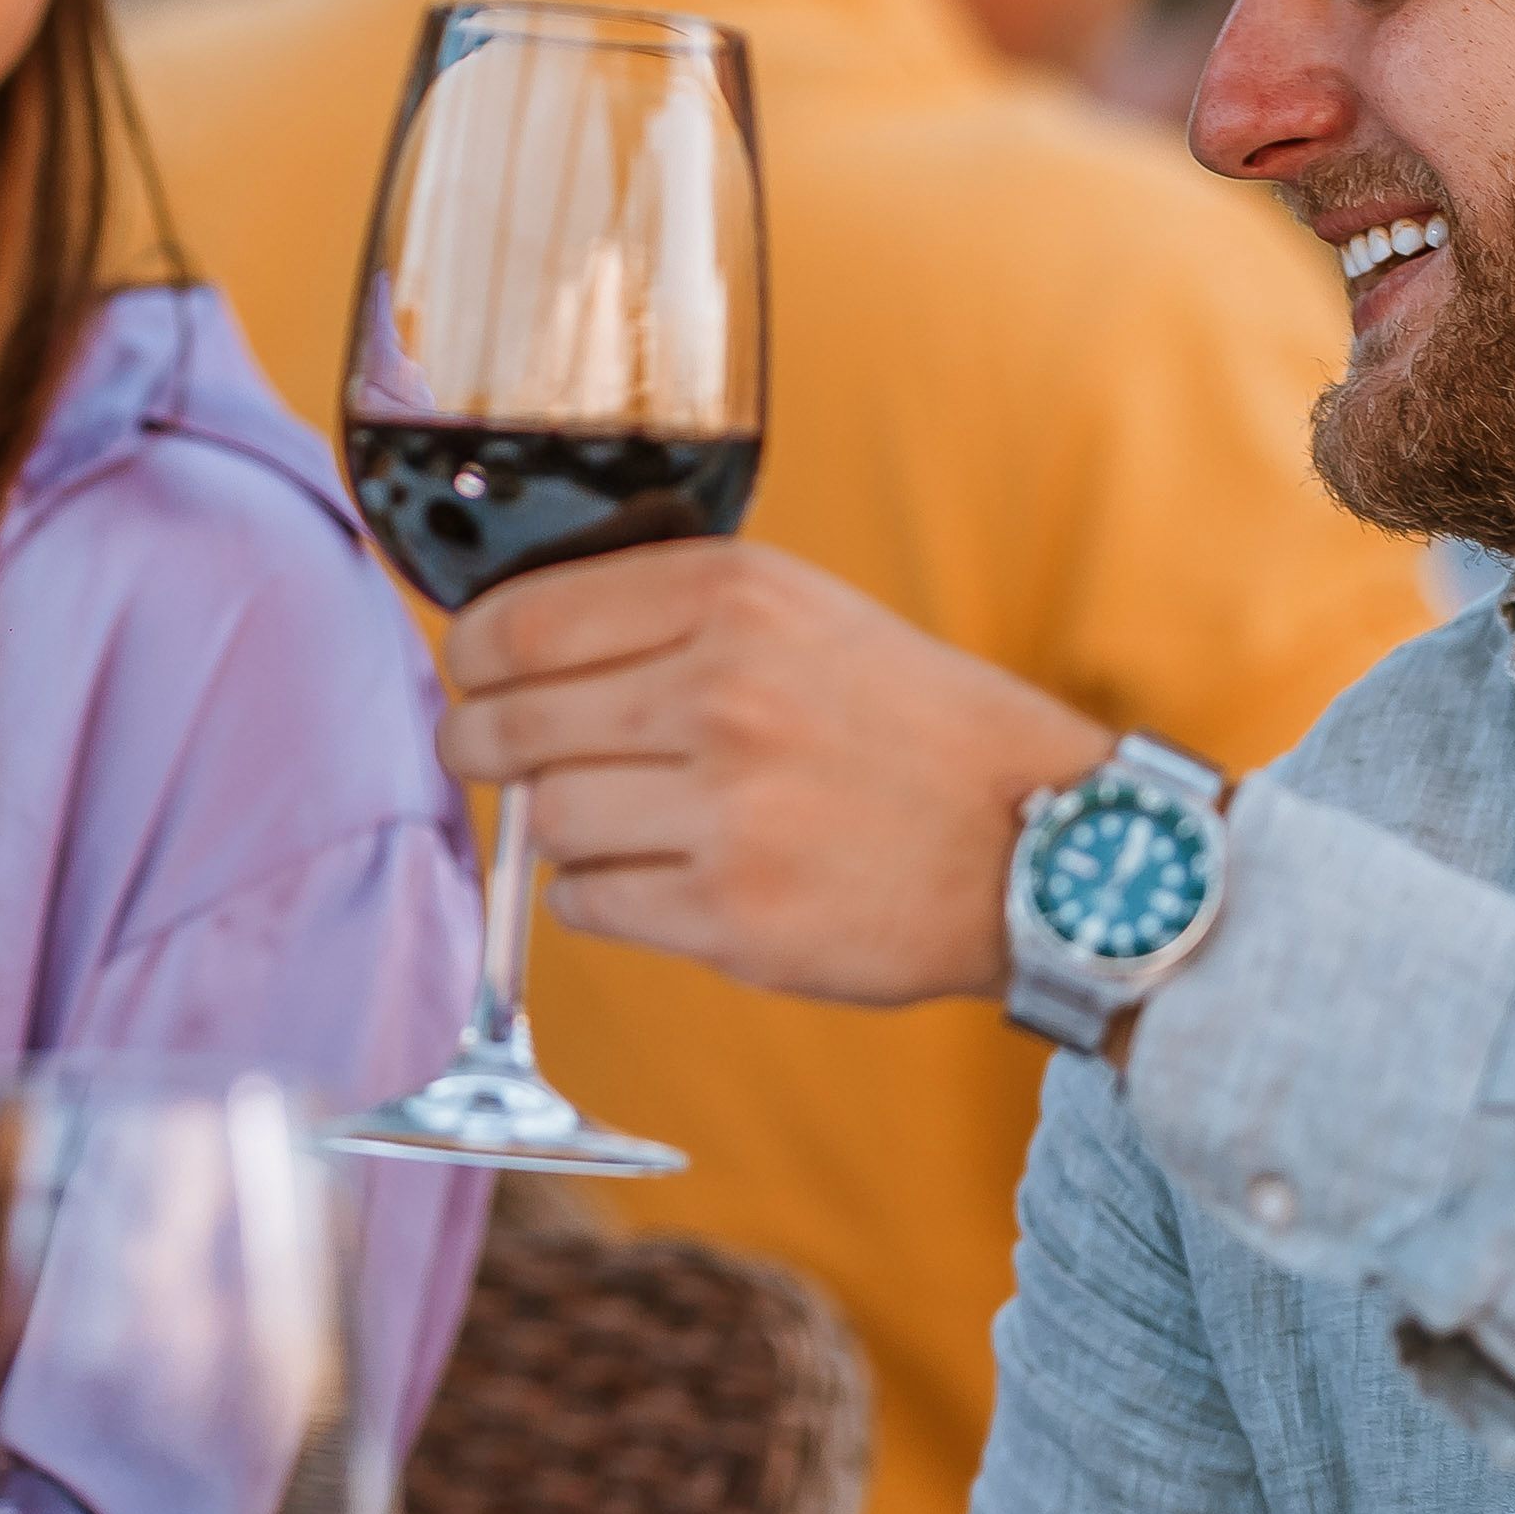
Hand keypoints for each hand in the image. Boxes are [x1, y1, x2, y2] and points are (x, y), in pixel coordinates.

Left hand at [443, 540, 1113, 1006]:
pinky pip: (589, 903)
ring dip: (556, 824)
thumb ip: (672, 613)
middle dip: (480, 745)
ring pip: (546, 820)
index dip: (473, 655)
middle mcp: (723, 691)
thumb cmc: (914, 728)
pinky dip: (599, 894)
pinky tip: (654, 874)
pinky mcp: (733, 916)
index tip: (474, 673)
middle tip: (487, 753)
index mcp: (735, 596)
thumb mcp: (806, 613)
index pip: (523, 620)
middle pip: (512, 725)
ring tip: (612, 818)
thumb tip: (517, 643)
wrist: (1041, 846)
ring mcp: (728, 810)